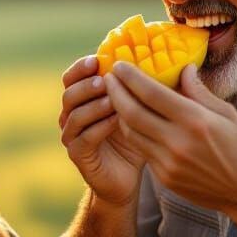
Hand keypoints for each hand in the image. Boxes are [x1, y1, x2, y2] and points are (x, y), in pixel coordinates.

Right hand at [59, 55, 145, 206]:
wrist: (126, 177)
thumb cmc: (133, 138)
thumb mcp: (138, 110)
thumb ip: (140, 88)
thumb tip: (167, 63)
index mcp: (82, 100)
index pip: (72, 77)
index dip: (81, 67)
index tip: (97, 59)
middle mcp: (71, 116)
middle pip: (69, 94)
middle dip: (86, 85)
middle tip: (105, 80)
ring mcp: (72, 136)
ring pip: (74, 115)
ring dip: (93, 105)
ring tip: (113, 99)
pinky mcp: (78, 155)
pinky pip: (83, 138)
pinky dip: (98, 127)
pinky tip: (116, 121)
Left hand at [105, 61, 236, 225]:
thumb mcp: (227, 113)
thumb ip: (200, 92)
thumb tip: (184, 68)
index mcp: (195, 121)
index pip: (152, 93)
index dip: (131, 77)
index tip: (120, 66)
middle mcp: (178, 142)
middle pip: (132, 112)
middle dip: (116, 92)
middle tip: (108, 78)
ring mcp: (168, 162)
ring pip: (131, 132)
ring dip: (119, 112)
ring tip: (115, 97)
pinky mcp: (164, 177)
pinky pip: (141, 149)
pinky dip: (133, 132)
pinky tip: (130, 120)